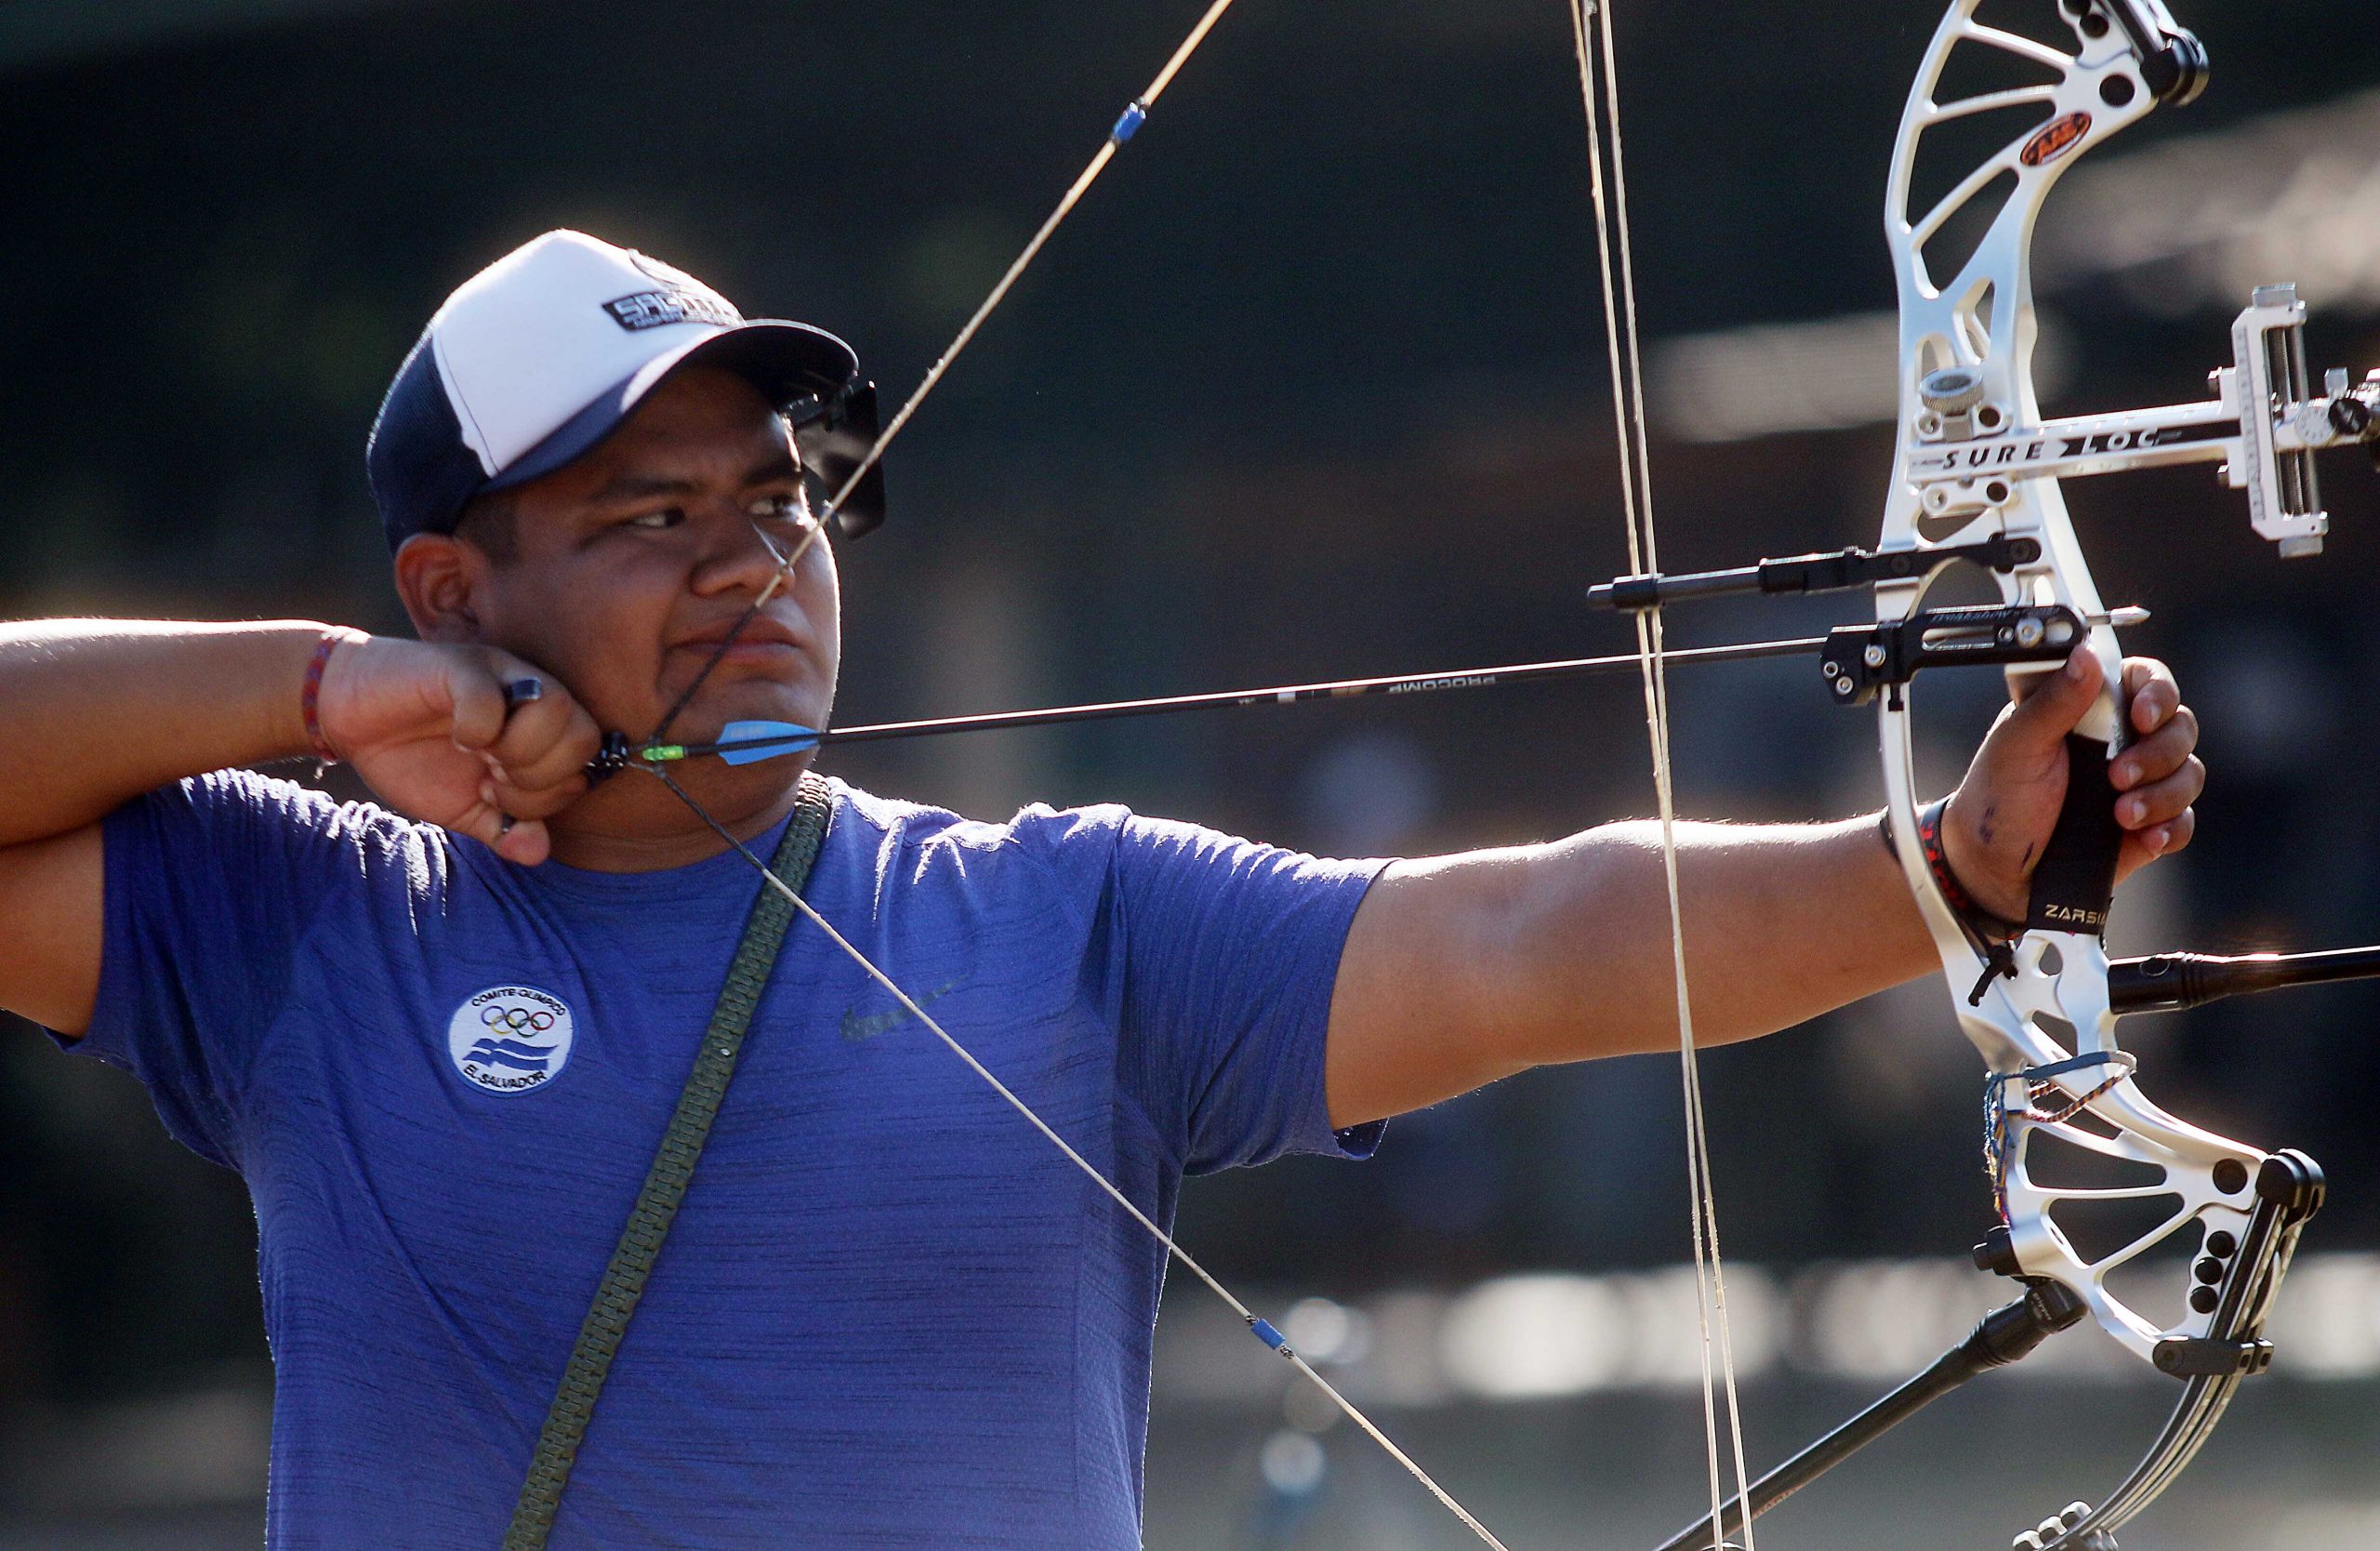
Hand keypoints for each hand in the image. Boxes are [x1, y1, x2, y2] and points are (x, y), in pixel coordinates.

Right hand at [313, 635, 602, 863]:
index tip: (494, 795)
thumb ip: (502, 829)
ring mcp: (502, 674)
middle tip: (490, 781)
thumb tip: (538, 853)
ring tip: (478, 758)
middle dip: (538, 778)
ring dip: (519, 751)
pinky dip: (476, 729)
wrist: (349, 716)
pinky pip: (493, 698)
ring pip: (557, 709)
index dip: (545, 798)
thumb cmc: (412, 757)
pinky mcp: (463, 664)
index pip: (584, 768)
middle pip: (584, 738)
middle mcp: (533, 696)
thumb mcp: (462, 807)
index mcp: (541, 731)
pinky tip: (456, 736)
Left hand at [1939, 648, 2202, 921]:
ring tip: (2121, 815)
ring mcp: (2140, 783)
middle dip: (2159, 752)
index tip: (2139, 717)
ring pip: (2189, 773)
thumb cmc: (1998, 796)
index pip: (2147, 680)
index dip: (2157, 693)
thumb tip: (2085, 654)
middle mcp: (2123, 739)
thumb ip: (2053, 701)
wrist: (1993, 867)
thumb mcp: (2017, 744)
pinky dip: (2171, 828)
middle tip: (2115, 776)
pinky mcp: (2147, 825)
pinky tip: (2145, 838)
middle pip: (2181, 725)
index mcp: (2092, 708)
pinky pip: (2184, 821)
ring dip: (2163, 794)